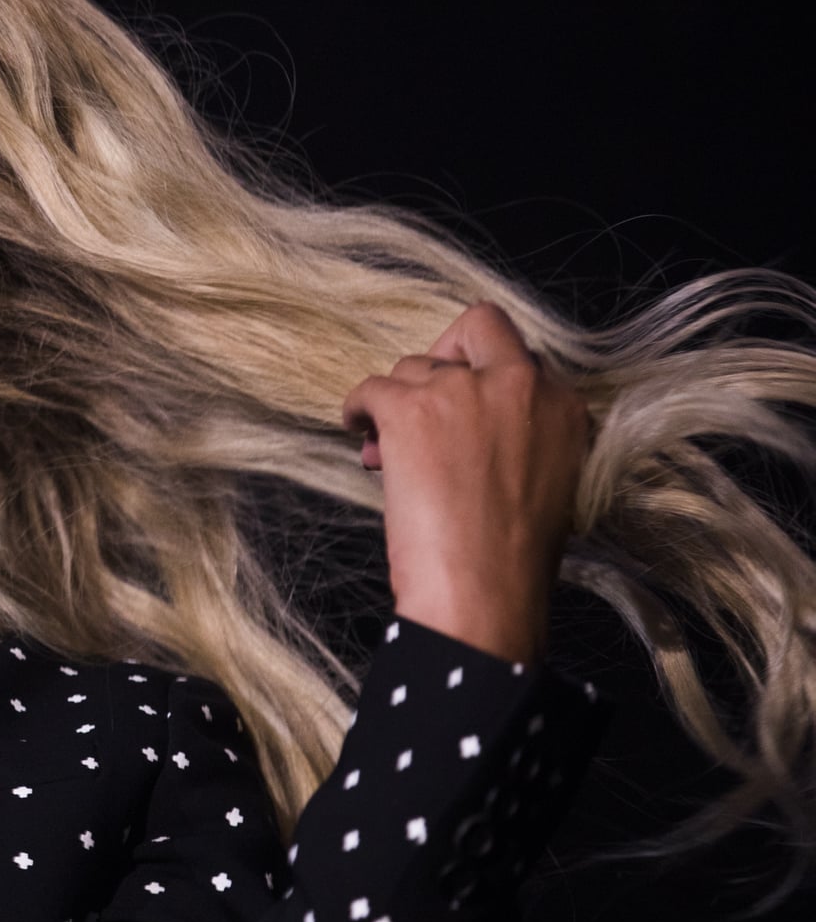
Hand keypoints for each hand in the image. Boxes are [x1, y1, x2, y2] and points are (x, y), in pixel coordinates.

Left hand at [339, 302, 589, 664]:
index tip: (462, 405)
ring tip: (387, 452)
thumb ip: (523, 435)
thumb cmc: (513, 558)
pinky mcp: (411, 407)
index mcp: (563, 404)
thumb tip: (467, 426)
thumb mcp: (549, 481)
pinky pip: (370, 387)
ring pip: (412, 367)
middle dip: (442, 360)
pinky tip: (358, 433)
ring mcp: (463, 390)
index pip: (519, 353)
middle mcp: (520, 383)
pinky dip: (358, 410)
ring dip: (397, 403)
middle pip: (472, 329)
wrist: (484, 591)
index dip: (482, 375)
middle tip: (422, 405)